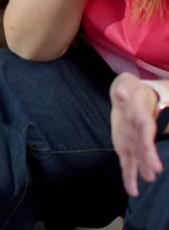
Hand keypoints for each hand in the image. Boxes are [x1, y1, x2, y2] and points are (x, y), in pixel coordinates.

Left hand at [110, 73, 161, 196]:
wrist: (130, 97)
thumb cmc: (129, 90)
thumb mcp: (125, 83)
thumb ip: (124, 88)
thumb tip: (121, 94)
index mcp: (140, 116)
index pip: (145, 128)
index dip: (147, 139)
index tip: (150, 146)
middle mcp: (139, 132)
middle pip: (144, 145)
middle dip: (148, 158)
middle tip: (153, 173)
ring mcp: (133, 141)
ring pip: (138, 157)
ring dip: (142, 169)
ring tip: (148, 180)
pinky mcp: (125, 148)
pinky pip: (127, 163)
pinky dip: (128, 176)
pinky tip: (132, 191)